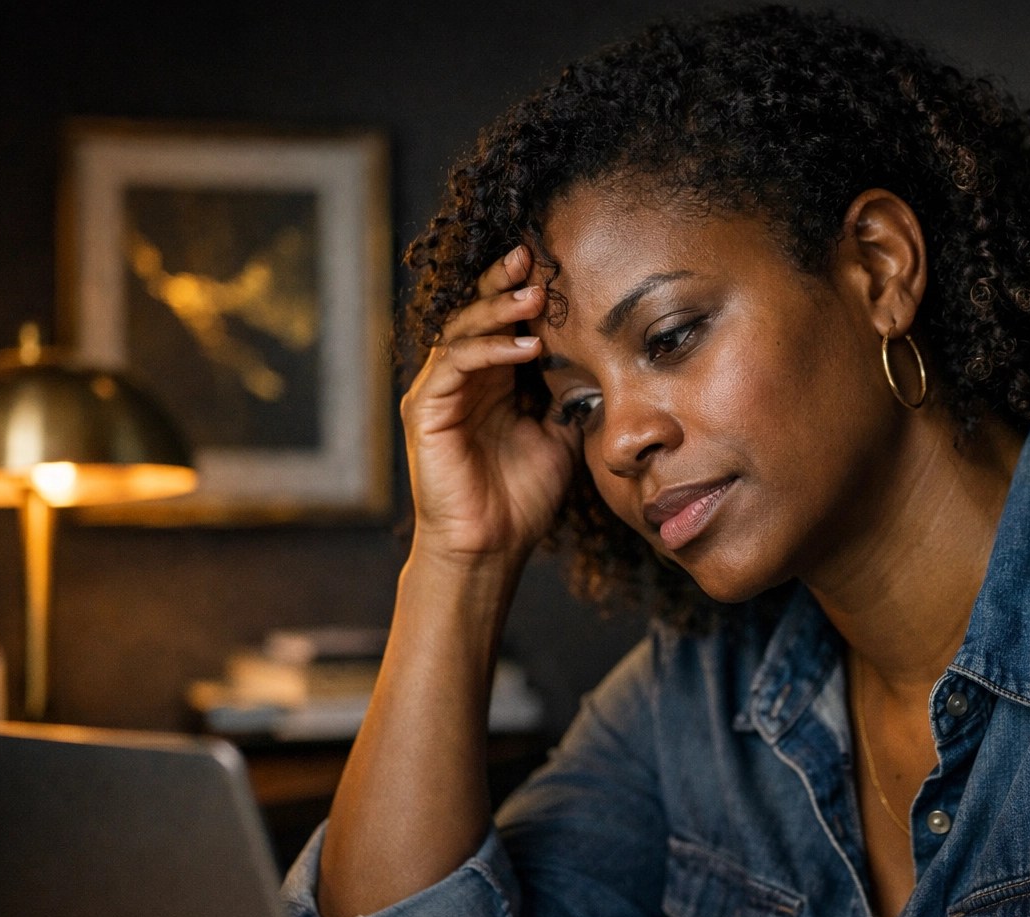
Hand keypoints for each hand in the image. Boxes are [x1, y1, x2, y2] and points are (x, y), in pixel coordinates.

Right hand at [401, 246, 579, 559]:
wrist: (492, 548)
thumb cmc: (523, 499)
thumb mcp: (561, 438)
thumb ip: (570, 398)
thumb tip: (603, 362)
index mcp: (493, 380)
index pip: (505, 321)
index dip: (525, 292)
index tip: (558, 265)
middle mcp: (462, 378)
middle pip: (477, 311)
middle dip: (505, 281)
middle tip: (533, 254)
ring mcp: (440, 391)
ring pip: (463, 329)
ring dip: (499, 308)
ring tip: (535, 295)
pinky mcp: (426, 410)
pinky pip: (454, 364)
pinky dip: (489, 349)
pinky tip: (525, 346)